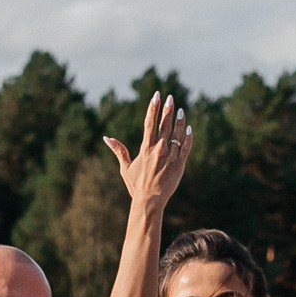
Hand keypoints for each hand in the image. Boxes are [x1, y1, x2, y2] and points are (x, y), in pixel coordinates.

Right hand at [104, 91, 191, 214]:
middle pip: (164, 124)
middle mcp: (159, 149)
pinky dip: (188, 137)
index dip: (153, 108)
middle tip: (170, 97)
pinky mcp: (179, 164)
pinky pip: (185, 147)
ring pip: (177, 134)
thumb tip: (106, 138)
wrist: (150, 200)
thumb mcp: (125, 167)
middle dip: (167, 110)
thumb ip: (119, 150)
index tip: (156, 96)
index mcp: (146, 148)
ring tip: (180, 110)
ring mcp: (170, 156)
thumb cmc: (136, 185)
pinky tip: (189, 128)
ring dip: (179, 121)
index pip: (149, 123)